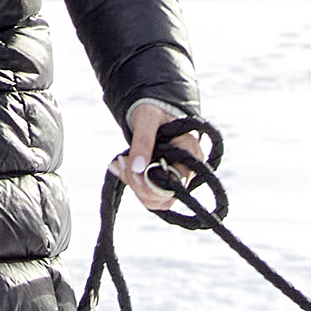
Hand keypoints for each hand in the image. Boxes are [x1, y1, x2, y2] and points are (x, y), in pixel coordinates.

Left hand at [118, 99, 206, 216]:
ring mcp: (176, 177)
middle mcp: (187, 170)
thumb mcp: (147, 118)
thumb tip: (137, 168)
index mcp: (191, 154)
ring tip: (119, 162)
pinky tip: (119, 166)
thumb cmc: (154, 109)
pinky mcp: (163, 180)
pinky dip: (132, 182)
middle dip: (138, 184)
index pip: (174, 184)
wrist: (152, 109)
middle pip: (164, 197)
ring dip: (133, 185)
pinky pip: (148, 193)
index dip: (150, 183)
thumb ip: (143, 141)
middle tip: (121, 162)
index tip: (129, 165)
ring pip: (155, 200)